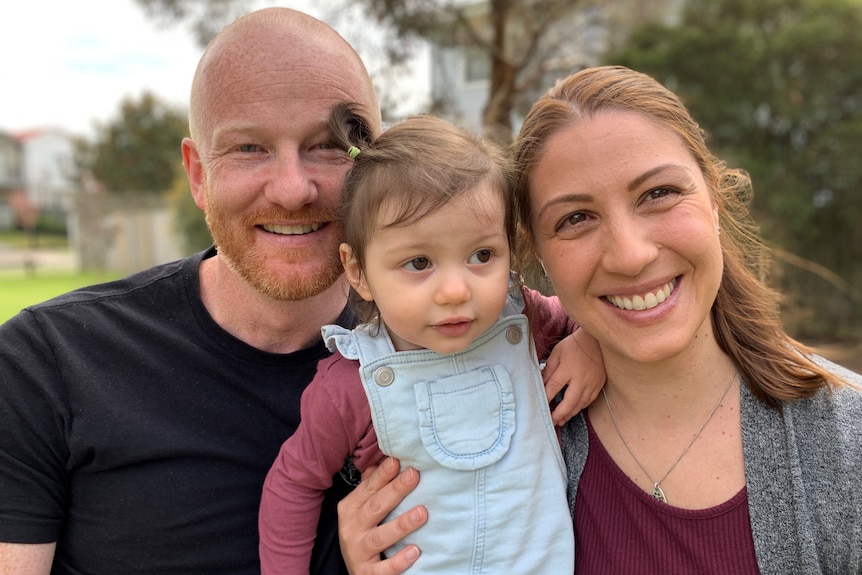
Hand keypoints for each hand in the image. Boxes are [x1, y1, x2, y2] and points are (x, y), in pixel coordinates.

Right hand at [338, 457, 426, 574]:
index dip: (383, 475)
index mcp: (350, 508)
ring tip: (422, 513)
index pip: (368, 488)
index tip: (398, 460)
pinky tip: (415, 551)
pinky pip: (383, 568)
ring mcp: (358, 551)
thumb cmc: (363, 532)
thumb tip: (386, 458)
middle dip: (394, 491)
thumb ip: (371, 486)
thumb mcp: (362, 508)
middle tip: (414, 475)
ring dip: (401, 524)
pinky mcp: (366, 573)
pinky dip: (398, 561)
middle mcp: (351, 528)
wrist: (357, 570)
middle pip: (375, 507)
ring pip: (380, 537)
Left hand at [543, 328, 604, 425]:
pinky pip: (589, 401)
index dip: (546, 398)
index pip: (553, 387)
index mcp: (567, 369)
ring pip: (580, 404)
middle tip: (552, 422)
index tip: (540, 406)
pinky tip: (574, 411)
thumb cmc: (574, 345)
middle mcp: (581, 379)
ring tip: (561, 420)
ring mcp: (592, 383)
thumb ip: (549, 369)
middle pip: (569, 402)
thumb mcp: (557, 353)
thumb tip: (542, 384)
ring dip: (570, 414)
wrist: (596, 340)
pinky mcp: (599, 385)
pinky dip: (580, 407)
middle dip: (559, 414)